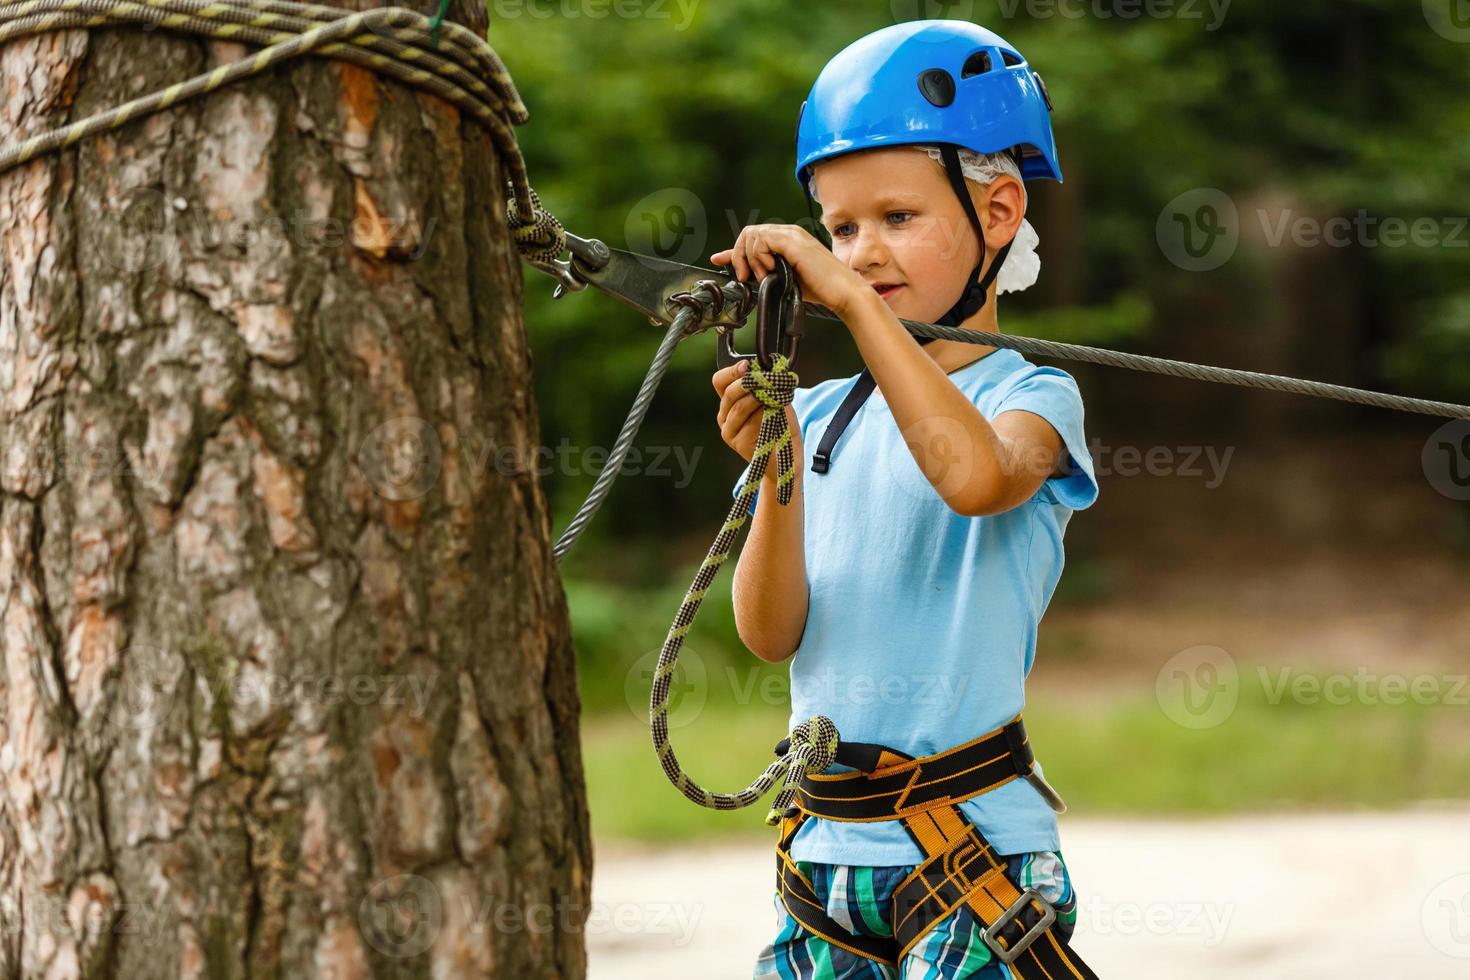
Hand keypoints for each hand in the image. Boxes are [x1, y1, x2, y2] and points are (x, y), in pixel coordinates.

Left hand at [711, 224, 867, 317]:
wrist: (842, 293)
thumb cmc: (819, 289)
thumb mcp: (783, 279)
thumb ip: (763, 273)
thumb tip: (743, 274)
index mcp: (787, 239)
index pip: (753, 237)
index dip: (733, 249)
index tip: (718, 260)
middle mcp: (789, 232)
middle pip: (748, 233)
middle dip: (740, 256)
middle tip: (747, 277)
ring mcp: (792, 235)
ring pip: (752, 235)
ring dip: (751, 258)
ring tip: (765, 275)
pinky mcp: (794, 242)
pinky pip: (762, 240)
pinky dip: (759, 256)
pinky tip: (770, 269)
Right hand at [713, 358, 801, 464]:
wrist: (788, 456)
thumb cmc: (782, 426)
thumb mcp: (775, 399)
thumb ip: (768, 385)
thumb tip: (768, 367)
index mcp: (730, 401)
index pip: (721, 381)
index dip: (732, 371)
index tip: (747, 365)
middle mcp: (725, 415)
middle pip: (728, 392)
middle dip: (747, 382)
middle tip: (765, 378)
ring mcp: (729, 430)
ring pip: (738, 406)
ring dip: (758, 397)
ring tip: (774, 394)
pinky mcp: (737, 442)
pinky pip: (748, 423)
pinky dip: (762, 415)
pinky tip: (773, 413)